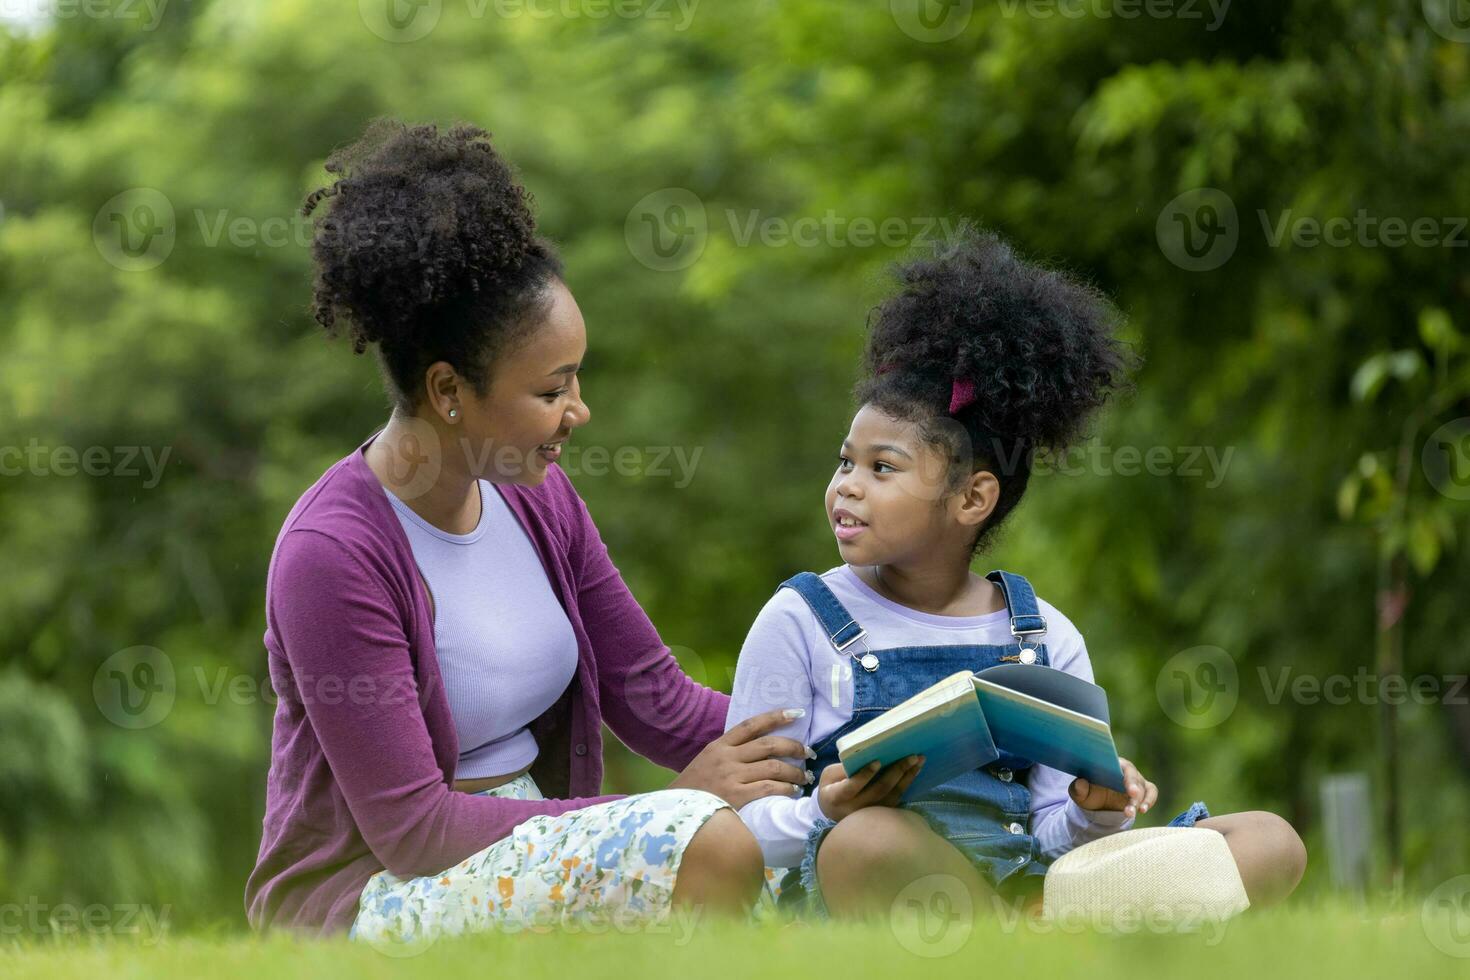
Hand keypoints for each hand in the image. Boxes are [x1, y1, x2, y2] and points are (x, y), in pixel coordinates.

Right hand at [668, 708, 815, 808]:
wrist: (673, 814)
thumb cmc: (693, 791)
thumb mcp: (706, 762)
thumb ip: (728, 754)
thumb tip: (758, 750)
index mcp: (719, 746)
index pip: (751, 725)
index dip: (775, 717)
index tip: (796, 713)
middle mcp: (726, 758)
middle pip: (769, 745)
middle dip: (794, 747)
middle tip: (808, 752)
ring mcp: (731, 777)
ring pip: (774, 767)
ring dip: (795, 772)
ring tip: (804, 777)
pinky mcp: (736, 797)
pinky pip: (769, 789)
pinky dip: (785, 789)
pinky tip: (792, 793)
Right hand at [816, 755, 924, 821]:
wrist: (833, 813)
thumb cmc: (831, 788)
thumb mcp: (829, 776)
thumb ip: (844, 768)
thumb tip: (867, 756)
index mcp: (837, 797)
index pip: (851, 787)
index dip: (865, 775)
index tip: (878, 761)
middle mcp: (854, 809)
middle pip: (879, 791)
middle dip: (897, 771)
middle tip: (911, 756)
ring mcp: (870, 815)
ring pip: (892, 796)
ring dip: (907, 777)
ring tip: (919, 761)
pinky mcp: (881, 816)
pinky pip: (896, 800)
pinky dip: (907, 785)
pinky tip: (914, 772)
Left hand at [1068, 756, 1156, 818]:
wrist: (1098, 803)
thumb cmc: (1089, 792)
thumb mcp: (1080, 792)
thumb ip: (1079, 788)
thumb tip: (1080, 784)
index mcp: (1112, 764)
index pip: (1122, 766)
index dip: (1126, 776)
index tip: (1128, 787)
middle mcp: (1127, 770)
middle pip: (1134, 777)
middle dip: (1134, 788)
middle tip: (1133, 796)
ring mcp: (1137, 780)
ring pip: (1144, 788)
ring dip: (1140, 800)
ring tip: (1131, 812)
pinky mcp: (1143, 791)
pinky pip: (1151, 794)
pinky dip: (1149, 801)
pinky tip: (1143, 810)